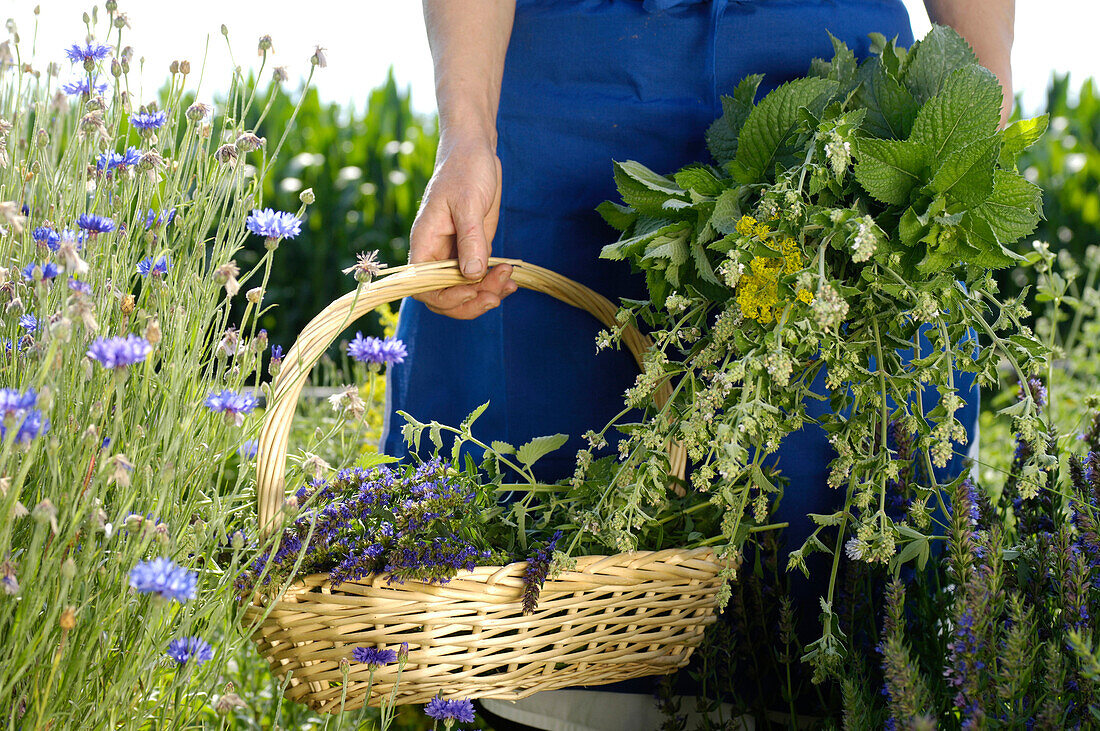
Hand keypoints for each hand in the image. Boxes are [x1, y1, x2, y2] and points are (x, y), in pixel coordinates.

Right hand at [409, 135, 516, 318]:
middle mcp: (436, 254)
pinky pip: (479, 277)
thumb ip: (470, 239)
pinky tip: (510, 279)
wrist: (476, 151)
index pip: (424, 287)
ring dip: (486, 294)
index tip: (472, 288)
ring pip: (465, 290)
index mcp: (425, 243)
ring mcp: (456, 254)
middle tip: (497, 293)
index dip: (446, 296)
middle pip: (444, 296)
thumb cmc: (465, 169)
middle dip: (470, 302)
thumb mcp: (468, 203)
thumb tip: (471, 274)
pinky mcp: (474, 249)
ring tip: (509, 283)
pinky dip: (494, 283)